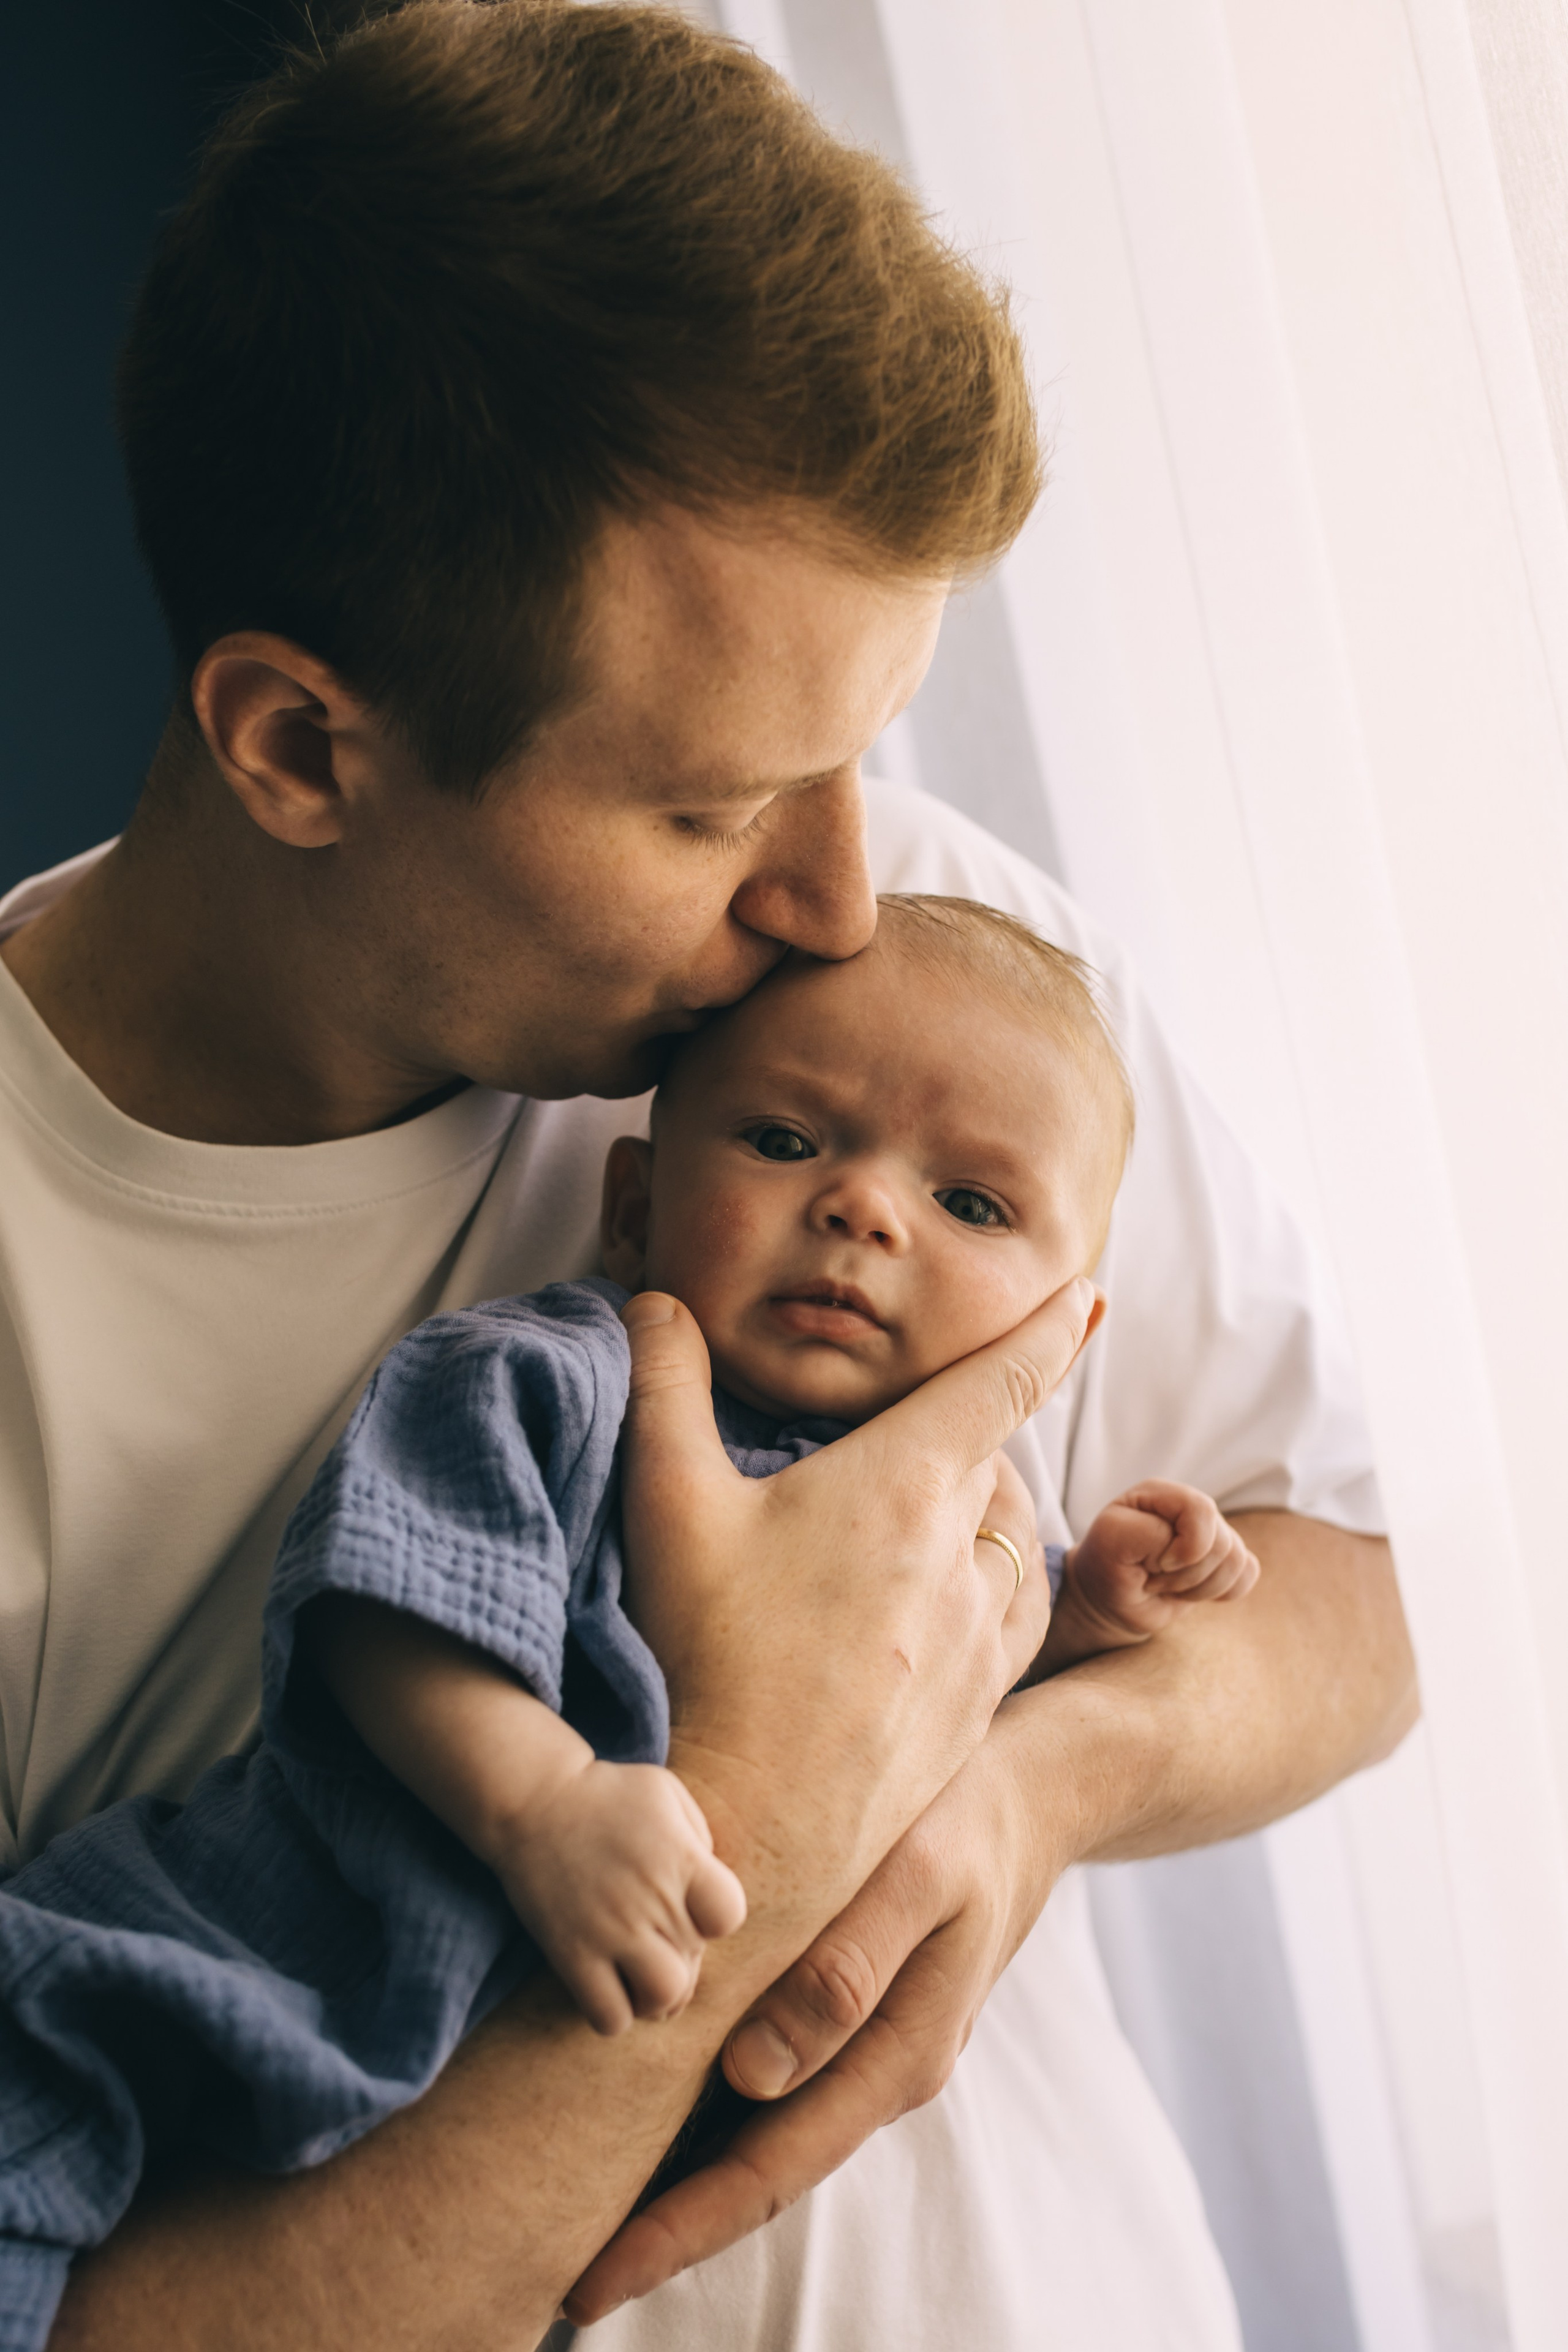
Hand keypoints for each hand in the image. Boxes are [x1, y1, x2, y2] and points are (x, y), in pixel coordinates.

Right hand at [493, 1760, 746, 2037]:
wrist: (532, 1799)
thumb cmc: (605, 1793)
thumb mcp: (666, 1794)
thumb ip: (699, 1839)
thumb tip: (709, 1892)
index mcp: (680, 1856)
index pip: (729, 1914)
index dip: (716, 1916)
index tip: (691, 1902)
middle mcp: (652, 1899)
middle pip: (696, 1958)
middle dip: (684, 1952)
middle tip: (656, 1933)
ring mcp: (611, 1931)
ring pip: (664, 1997)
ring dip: (659, 1993)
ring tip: (642, 1971)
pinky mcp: (573, 1956)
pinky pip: (610, 2018)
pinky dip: (615, 2013)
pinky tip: (608, 1984)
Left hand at [566, 1707, 1055, 2322]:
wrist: (1032, 1799)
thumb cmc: (967, 1828)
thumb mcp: (917, 1880)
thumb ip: (844, 1972)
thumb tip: (752, 2075)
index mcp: (896, 2058)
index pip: (769, 2172)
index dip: (677, 2232)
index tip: (592, 2282)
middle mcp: (878, 2074)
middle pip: (757, 2175)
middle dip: (666, 2232)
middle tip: (565, 2282)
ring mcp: (867, 2052)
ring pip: (762, 2138)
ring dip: (684, 2180)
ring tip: (591, 2211)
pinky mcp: (852, 2018)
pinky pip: (774, 2090)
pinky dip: (712, 2119)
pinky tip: (656, 2118)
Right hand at [615, 1279, 1090, 1944]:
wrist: (755, 1822)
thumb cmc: (705, 1659)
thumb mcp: (668, 1507)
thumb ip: (665, 1389)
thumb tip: (656, 1300)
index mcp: (899, 1484)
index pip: (999, 1381)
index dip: (1048, 1329)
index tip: (1087, 1294)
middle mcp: (960, 1550)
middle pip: (994, 1457)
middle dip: (973, 1429)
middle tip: (925, 1427)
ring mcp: (980, 1632)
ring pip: (1012, 1534)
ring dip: (984, 1506)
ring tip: (928, 1508)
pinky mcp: (980, 1700)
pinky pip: (1020, 1612)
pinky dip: (1001, 1579)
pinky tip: (960, 1590)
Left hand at [1068, 1480, 1259, 1638]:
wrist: (1111, 1599)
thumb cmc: (1106, 1567)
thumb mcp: (1110, 1544)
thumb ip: (1148, 1534)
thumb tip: (1188, 1548)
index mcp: (1162, 1494)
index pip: (1201, 1511)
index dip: (1185, 1550)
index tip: (1154, 1566)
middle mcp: (1191, 1507)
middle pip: (1223, 1542)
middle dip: (1188, 1575)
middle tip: (1154, 1579)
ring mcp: (1212, 1532)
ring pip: (1237, 1560)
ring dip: (1201, 1587)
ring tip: (1169, 1586)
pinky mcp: (1224, 1559)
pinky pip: (1248, 1573)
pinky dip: (1222, 1591)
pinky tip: (1191, 1591)